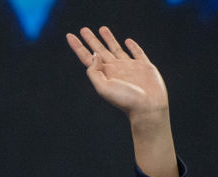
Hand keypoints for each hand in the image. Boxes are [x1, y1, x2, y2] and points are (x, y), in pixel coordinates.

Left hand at [66, 26, 178, 176]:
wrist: (148, 108)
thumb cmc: (126, 100)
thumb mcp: (104, 88)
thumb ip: (95, 71)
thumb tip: (95, 54)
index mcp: (104, 75)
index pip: (87, 58)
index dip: (78, 46)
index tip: (69, 36)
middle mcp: (115, 70)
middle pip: (100, 51)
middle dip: (91, 40)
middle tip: (83, 29)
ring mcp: (130, 67)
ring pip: (116, 49)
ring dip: (109, 39)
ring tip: (102, 29)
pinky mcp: (144, 66)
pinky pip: (137, 53)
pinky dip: (133, 46)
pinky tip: (128, 41)